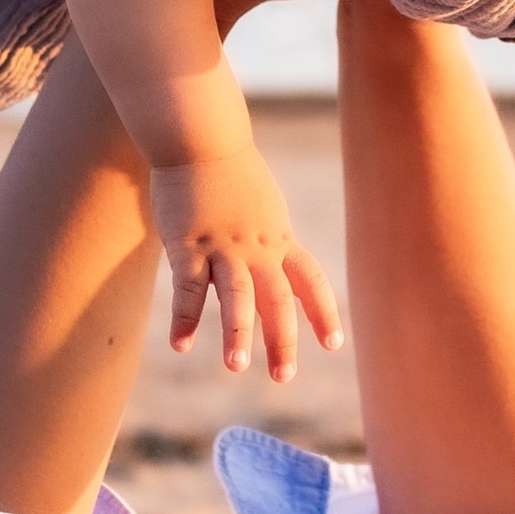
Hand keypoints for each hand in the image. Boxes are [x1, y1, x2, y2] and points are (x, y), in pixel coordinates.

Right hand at [152, 144, 342, 382]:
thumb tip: (278, 266)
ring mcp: (222, 246)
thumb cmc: (230, 172)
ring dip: (237, 332)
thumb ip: (271, 238)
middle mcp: (256, 247)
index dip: (322, 312)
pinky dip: (184, 318)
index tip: (333, 344)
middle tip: (283, 377)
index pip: (310, 280)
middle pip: (277, 298)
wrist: (202, 136)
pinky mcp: (187, 244)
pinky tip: (181, 345)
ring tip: (237, 367)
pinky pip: (187, 287)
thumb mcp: (264, 206)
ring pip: (236, 294)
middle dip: (281, 339)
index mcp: (278, 239)